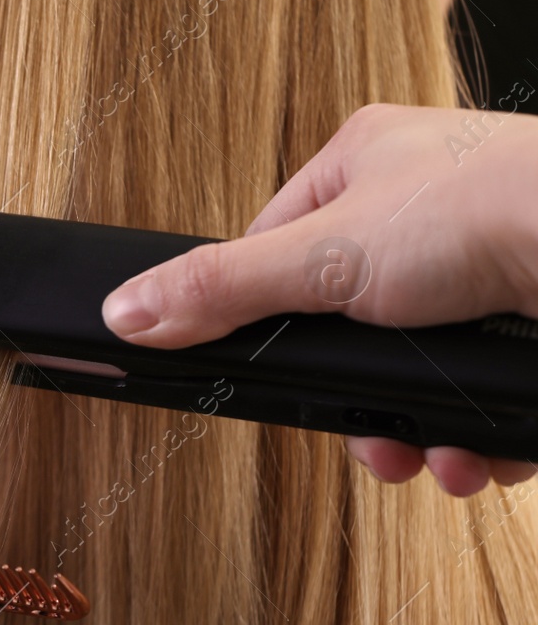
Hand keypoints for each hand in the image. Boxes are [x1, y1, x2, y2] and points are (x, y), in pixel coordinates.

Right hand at [101, 103, 537, 495]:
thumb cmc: (487, 209)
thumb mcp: (321, 258)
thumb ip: (219, 291)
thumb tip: (125, 311)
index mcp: (362, 164)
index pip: (275, 249)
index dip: (268, 324)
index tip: (274, 376)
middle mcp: (423, 207)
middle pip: (347, 332)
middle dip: (358, 406)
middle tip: (366, 440)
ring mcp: (483, 262)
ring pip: (415, 373)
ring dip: (417, 437)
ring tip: (428, 460)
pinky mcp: (524, 320)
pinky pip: (479, 393)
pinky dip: (476, 437)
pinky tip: (480, 454)